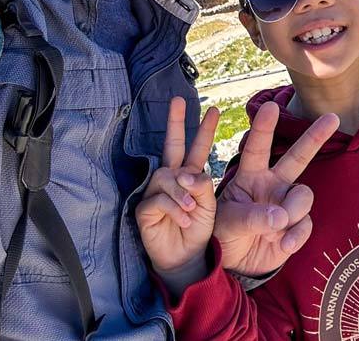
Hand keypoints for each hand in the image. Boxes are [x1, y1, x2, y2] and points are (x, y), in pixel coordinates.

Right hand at [136, 97, 219, 293]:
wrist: (186, 257)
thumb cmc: (198, 229)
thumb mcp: (209, 207)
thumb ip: (202, 188)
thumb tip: (188, 175)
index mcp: (190, 175)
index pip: (196, 147)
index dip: (204, 129)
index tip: (213, 109)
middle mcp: (171, 178)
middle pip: (171, 145)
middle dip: (175, 122)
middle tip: (178, 100)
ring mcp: (155, 191)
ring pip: (168, 176)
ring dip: (182, 192)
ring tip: (193, 209)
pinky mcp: (144, 208)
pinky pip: (159, 199)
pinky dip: (176, 209)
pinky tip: (185, 220)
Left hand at [215, 101, 338, 276]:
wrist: (234, 263)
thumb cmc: (224, 233)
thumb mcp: (227, 223)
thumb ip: (251, 216)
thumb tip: (281, 218)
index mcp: (250, 176)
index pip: (257, 148)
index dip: (264, 128)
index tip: (270, 107)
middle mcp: (273, 184)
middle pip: (298, 157)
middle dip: (315, 137)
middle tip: (333, 117)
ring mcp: (287, 204)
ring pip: (303, 195)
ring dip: (293, 210)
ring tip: (276, 227)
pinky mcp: (296, 226)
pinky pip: (305, 224)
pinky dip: (295, 235)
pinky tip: (283, 244)